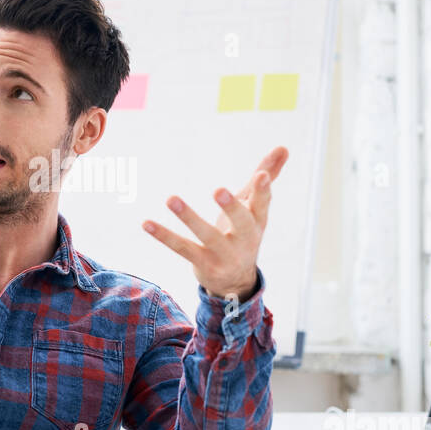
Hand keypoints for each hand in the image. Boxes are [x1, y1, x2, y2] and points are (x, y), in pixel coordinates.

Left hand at [141, 146, 287, 299]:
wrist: (236, 281)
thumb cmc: (243, 232)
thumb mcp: (255, 206)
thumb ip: (268, 175)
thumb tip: (284, 147)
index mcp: (258, 221)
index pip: (262, 204)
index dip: (263, 191)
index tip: (261, 175)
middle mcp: (244, 239)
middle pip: (241, 223)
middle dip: (231, 207)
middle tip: (219, 190)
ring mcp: (224, 254)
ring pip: (206, 235)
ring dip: (188, 217)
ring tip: (171, 198)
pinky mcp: (203, 264)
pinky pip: (182, 248)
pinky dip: (164, 236)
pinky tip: (146, 223)